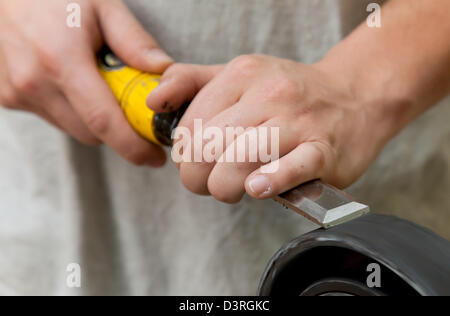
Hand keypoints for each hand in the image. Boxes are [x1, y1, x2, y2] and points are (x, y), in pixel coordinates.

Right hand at [0, 0, 172, 165]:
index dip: (133, 146)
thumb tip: (164, 74)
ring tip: (96, 84)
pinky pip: (52, 118)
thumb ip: (135, 42)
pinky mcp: (6, 98)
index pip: (104, 122)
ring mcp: (15, 93)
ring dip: (92, 119)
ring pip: (72, 128)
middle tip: (133, 111)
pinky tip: (70, 81)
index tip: (154, 157)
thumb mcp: (103, 6)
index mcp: (60, 61)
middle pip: (91, 133)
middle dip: (118, 131)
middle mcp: (33, 83)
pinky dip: (70, 110)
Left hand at [149, 55, 389, 202]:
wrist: (354, 96)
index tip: (196, 162)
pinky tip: (259, 188)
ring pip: (240, 160)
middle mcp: (269, 93)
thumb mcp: (239, 74)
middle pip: (209, 146)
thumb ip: (191, 82)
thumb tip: (153, 101)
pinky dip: (271, 181)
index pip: (191, 124)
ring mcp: (298, 121)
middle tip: (209, 181)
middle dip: (198, 177)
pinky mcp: (323, 150)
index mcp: (242, 74)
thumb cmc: (290, 93)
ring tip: (234, 187)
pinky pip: (292, 168)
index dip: (185, 154)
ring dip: (225, 186)